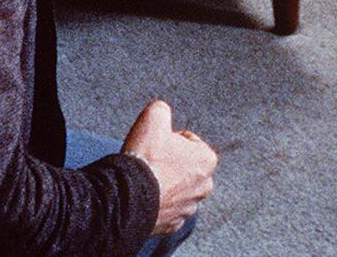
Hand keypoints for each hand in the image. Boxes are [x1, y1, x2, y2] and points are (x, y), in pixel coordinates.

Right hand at [122, 99, 217, 235]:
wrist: (129, 197)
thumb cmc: (146, 158)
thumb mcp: (154, 116)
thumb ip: (162, 110)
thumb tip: (161, 111)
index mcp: (207, 160)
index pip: (190, 142)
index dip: (171, 139)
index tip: (159, 143)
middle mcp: (203, 187)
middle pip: (186, 168)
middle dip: (171, 164)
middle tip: (152, 160)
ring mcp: (188, 209)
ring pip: (177, 191)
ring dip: (164, 185)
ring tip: (146, 180)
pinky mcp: (172, 226)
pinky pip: (166, 211)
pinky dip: (157, 204)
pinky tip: (145, 197)